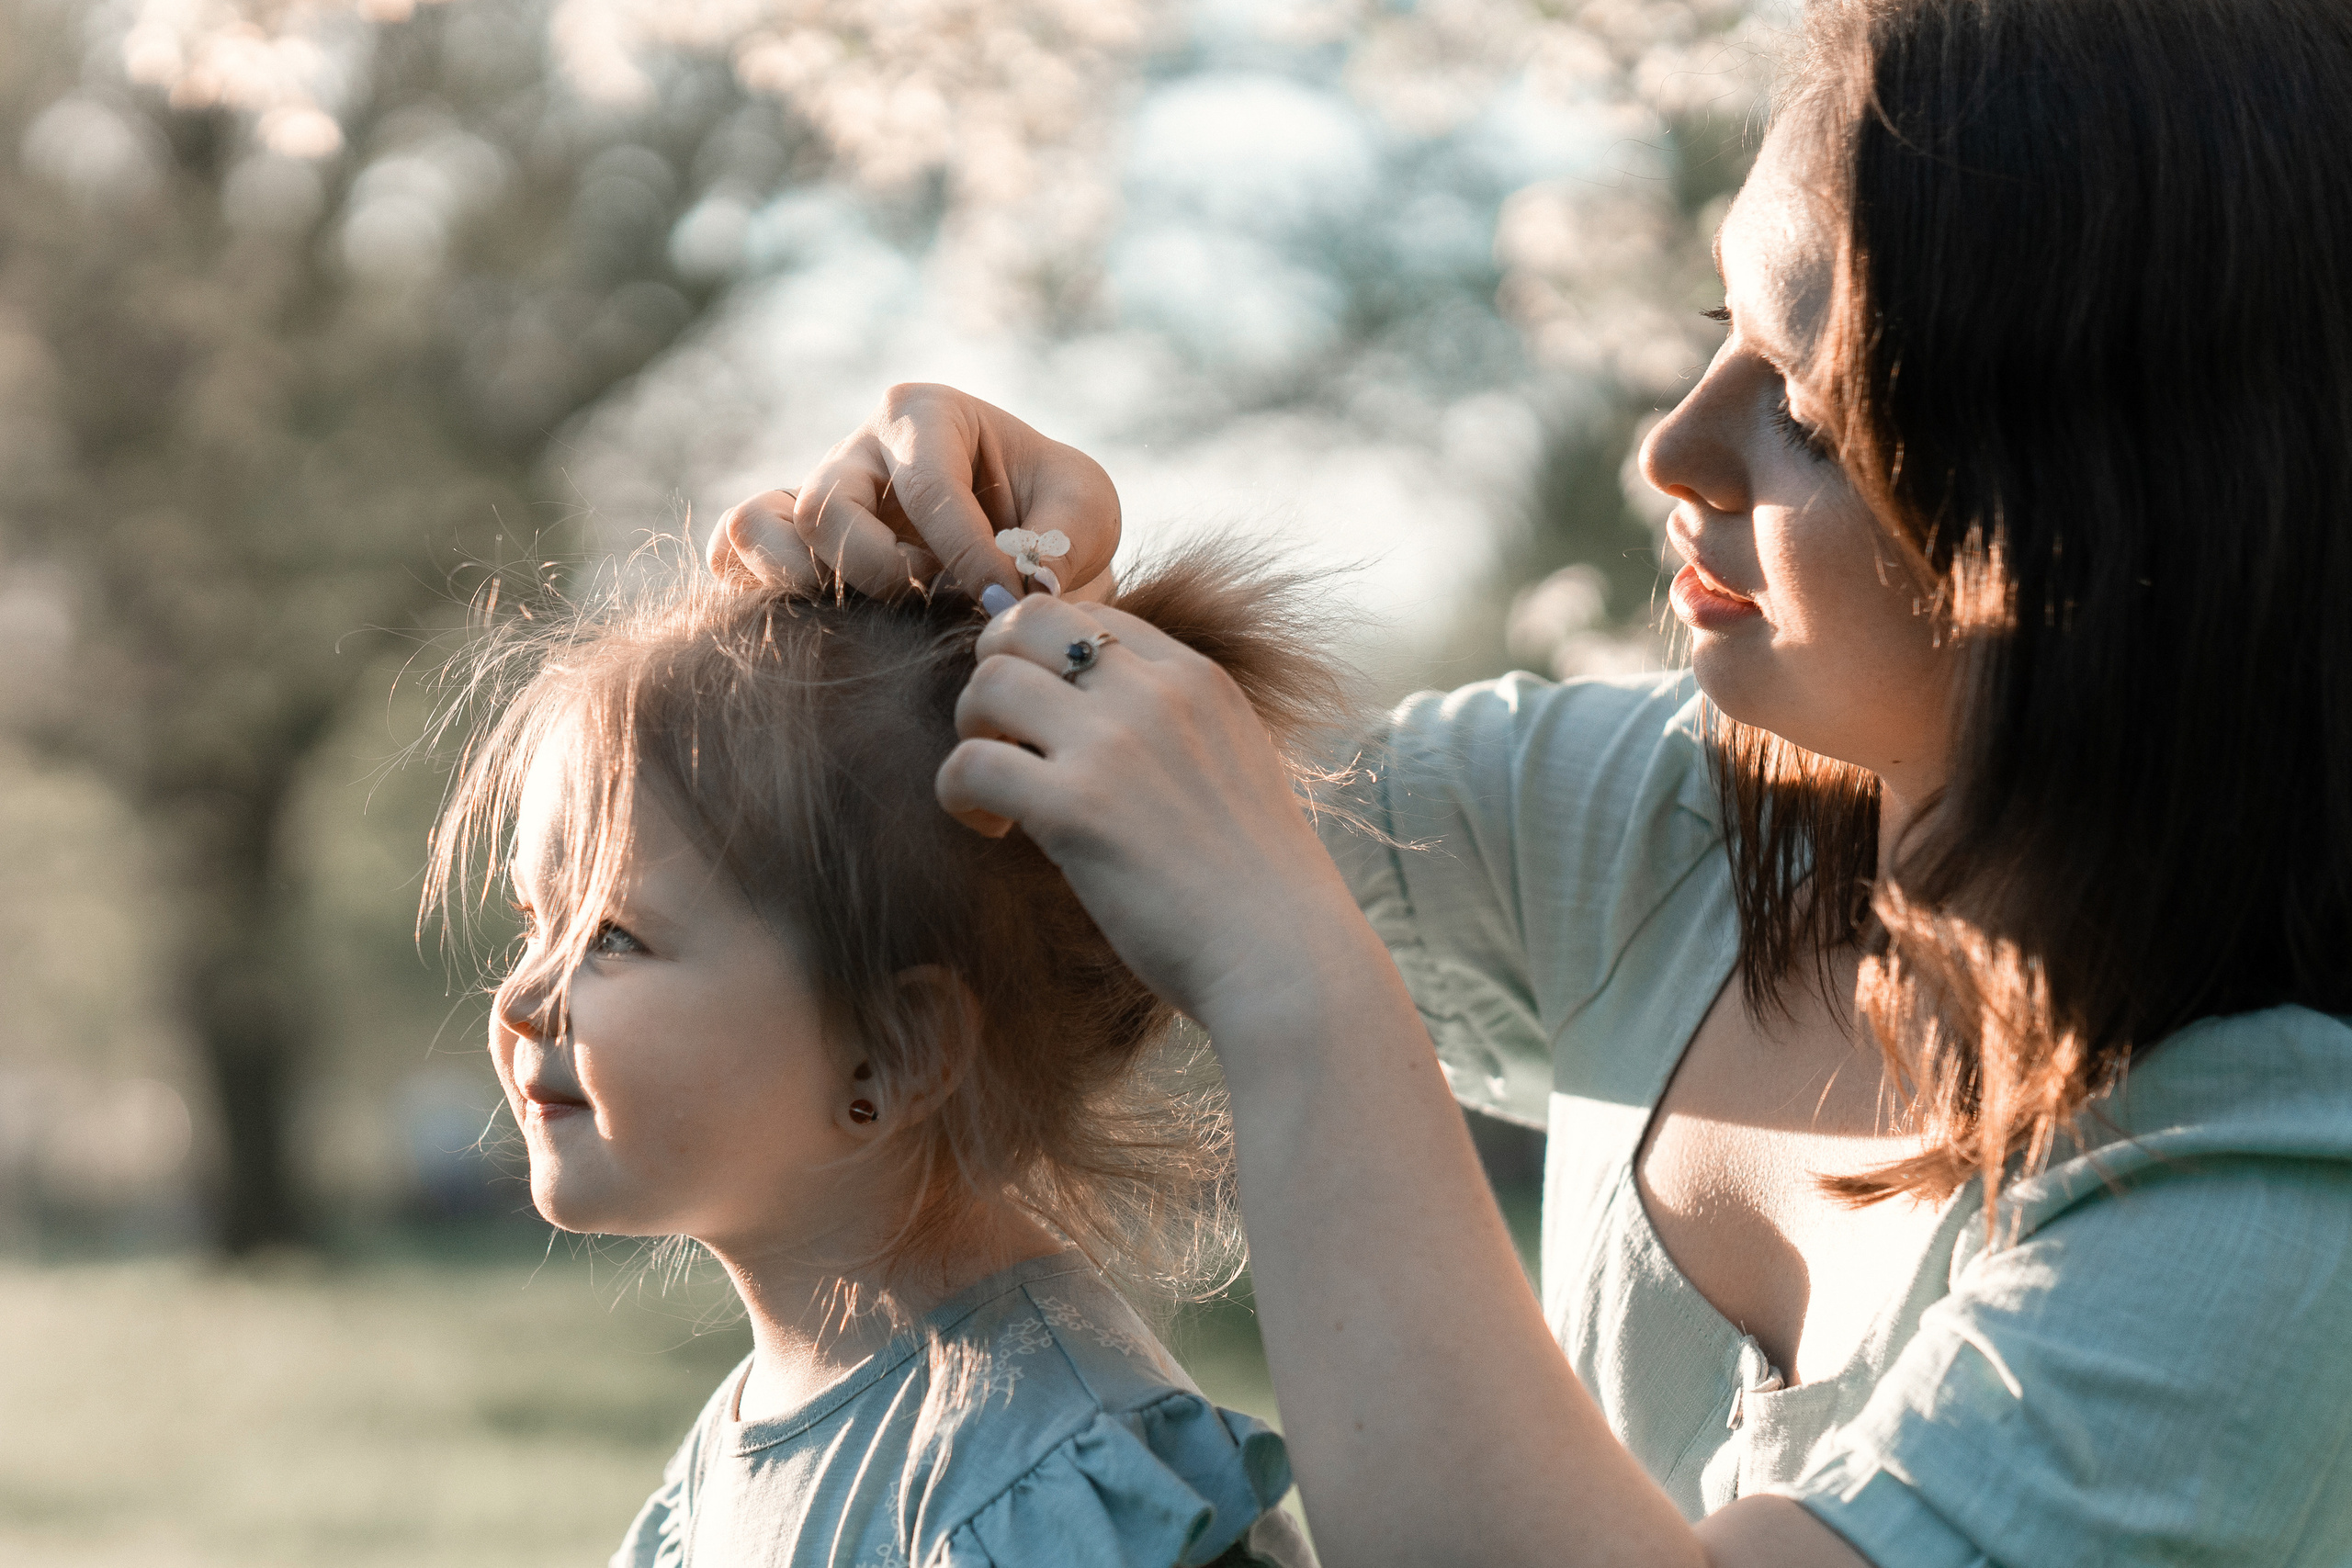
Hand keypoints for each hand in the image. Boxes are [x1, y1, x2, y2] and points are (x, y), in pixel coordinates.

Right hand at [707, 384, 1119, 601]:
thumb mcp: (1087, 509)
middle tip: (933, 604)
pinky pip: (732, 550)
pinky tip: (816, 624)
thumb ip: (1063, 539)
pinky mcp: (789, 544)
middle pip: (828, 505)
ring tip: (869, 615)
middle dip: (879, 570)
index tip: (1005, 604)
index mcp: (926, 415)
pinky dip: (751, 586)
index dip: (967, 555)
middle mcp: (857, 450)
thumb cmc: (1056, 515)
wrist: (1031, 549)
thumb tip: (1018, 586)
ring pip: (762, 526)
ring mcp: (815, 496)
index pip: (928, 485)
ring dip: (803, 582)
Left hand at [935, 593, 1361, 1032]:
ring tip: (996, 790)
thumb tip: (1101, 732)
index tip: (1043, 714)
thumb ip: (1177, 731)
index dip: (1046, 655)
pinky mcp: (1074, 806)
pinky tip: (991, 830)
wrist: (1286, 957)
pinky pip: (970, 763)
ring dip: (971, 732)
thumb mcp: (1235, 768)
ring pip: (988, 683)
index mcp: (1200, 680)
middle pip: (1029, 623)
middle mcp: (1156, 693)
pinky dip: (957, 793)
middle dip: (996, 670)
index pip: (1094, 614)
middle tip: (1003, 736)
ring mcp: (1114, 744)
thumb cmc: (1262, 889)